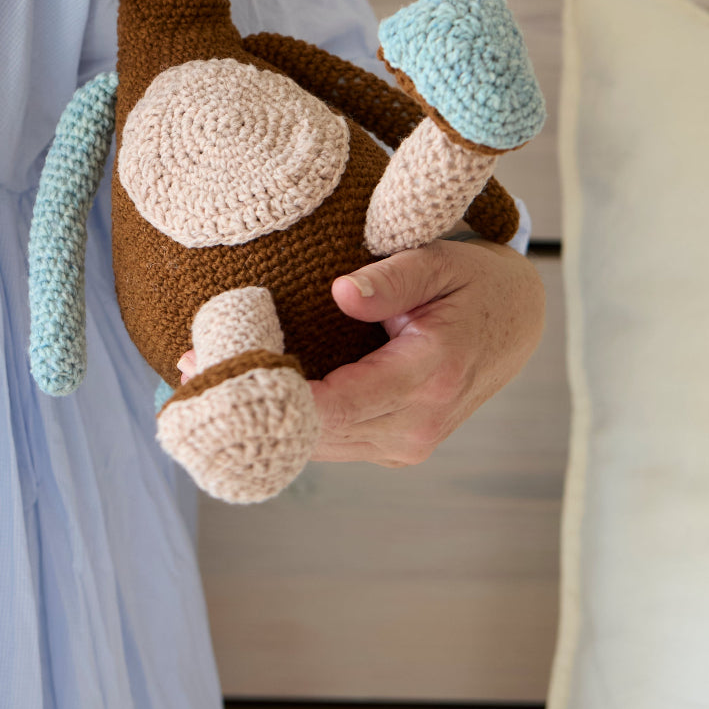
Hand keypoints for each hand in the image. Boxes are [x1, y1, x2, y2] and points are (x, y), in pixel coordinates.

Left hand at [175, 239, 544, 468]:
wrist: (518, 322)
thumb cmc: (475, 285)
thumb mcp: (440, 262)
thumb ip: (391, 278)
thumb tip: (340, 293)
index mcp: (429, 377)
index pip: (334, 404)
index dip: (270, 392)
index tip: (219, 367)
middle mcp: (416, 426)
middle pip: (315, 434)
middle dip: (250, 404)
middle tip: (190, 368)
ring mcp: (406, 443)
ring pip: (316, 446)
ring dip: (260, 417)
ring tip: (202, 376)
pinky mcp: (394, 445)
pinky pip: (330, 441)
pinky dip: (287, 421)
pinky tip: (248, 390)